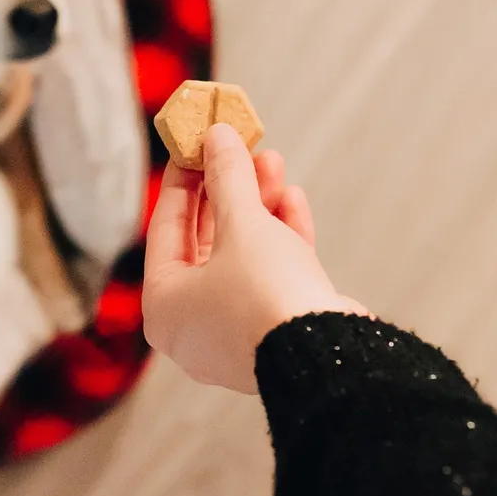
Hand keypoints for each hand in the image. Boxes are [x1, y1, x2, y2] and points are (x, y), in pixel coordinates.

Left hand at [142, 124, 368, 393]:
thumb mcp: (242, 225)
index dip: (182, 180)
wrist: (332, 359)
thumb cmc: (266, 296)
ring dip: (258, 207)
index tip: (194, 144)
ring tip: (272, 160)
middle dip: (227, 190)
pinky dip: (281, 239)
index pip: (165, 229)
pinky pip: (271, 279)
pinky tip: (293, 198)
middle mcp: (193, 326)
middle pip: (205, 241)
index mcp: (164, 307)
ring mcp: (236, 334)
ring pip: (242, 257)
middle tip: (238, 148)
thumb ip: (227, 178)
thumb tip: (217, 136)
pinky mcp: (277, 334)